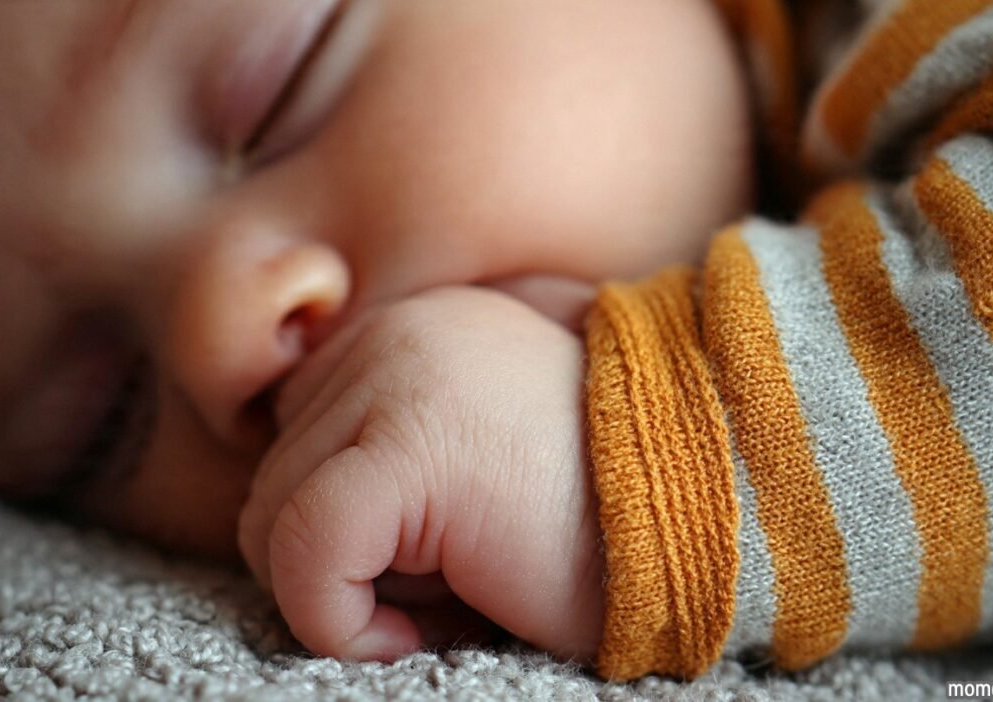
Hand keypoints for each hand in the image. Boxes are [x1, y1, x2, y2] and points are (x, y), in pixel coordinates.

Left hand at [237, 286, 603, 662]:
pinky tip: (416, 633)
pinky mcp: (413, 445)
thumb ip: (383, 461)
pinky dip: (334, 619)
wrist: (719, 522)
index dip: (340, 525)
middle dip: (341, 560)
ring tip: (451, 591)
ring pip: (272, 518)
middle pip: (273, 479)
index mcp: (411, 328)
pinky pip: (302, 548)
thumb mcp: (470, 470)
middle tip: (446, 587)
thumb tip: (284, 525)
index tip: (425, 564)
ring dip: (348, 588)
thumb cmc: (598, 521)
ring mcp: (401, 379)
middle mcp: (396, 334)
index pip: (296, 438)